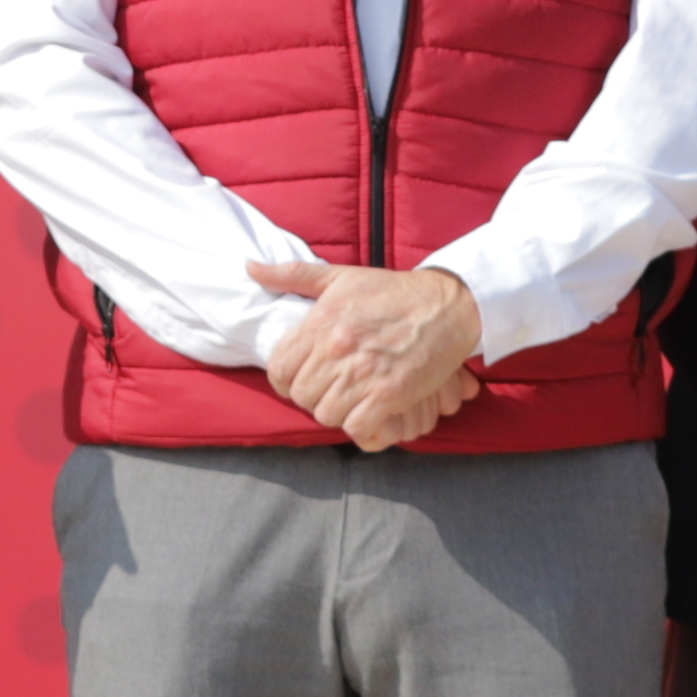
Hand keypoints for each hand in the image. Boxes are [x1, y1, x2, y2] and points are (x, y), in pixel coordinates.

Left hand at [247, 257, 485, 452]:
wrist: (446, 304)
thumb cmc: (392, 291)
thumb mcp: (339, 276)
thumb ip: (291, 275)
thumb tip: (249, 267)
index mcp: (320, 323)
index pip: (279, 370)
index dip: (286, 381)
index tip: (304, 378)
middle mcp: (336, 349)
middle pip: (302, 397)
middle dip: (314, 397)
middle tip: (333, 389)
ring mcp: (363, 373)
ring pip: (326, 415)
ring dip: (338, 413)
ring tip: (352, 400)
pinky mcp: (390, 394)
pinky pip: (357, 429)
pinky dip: (362, 428)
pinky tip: (371, 414)